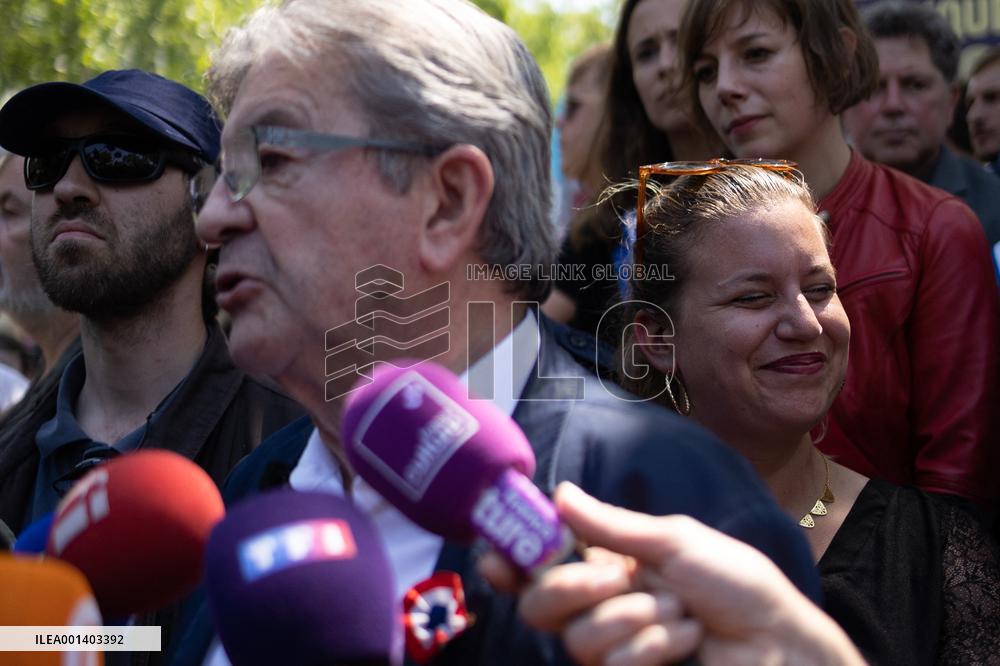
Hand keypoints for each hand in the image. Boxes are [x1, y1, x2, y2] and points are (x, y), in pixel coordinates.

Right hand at [480, 482, 863, 664]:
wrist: (779, 642)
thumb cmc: (736, 583)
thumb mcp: (676, 541)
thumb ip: (612, 526)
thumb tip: (560, 493)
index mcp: (608, 562)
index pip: (542, 561)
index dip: (511, 559)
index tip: (498, 556)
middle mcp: (601, 604)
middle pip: (540, 603)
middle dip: (574, 586)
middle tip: (616, 578)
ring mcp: (614, 646)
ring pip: (576, 637)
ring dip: (634, 618)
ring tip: (679, 611)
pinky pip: (611, 664)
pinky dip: (653, 647)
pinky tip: (686, 639)